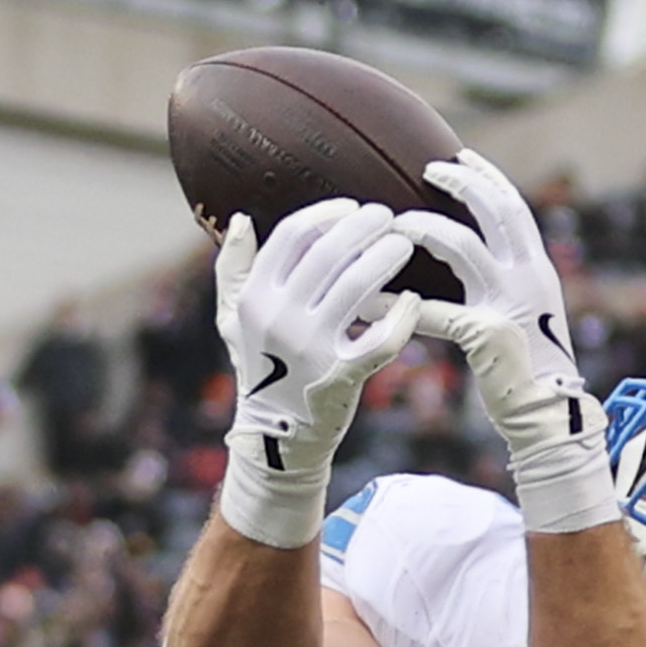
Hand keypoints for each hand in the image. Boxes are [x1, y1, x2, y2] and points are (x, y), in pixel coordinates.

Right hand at [213, 202, 421, 543]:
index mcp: (255, 298)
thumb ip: (233, 270)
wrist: (277, 437)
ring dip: (386, 257)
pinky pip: (382, 337)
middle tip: (389, 217)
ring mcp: (311, 348)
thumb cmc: (260, 369)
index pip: (294, 235)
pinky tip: (412, 301)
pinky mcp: (342, 376)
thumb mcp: (234, 321)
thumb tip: (242, 219)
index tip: (353, 208)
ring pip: (357, 285)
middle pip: (329, 252)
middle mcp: (279, 319)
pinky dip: (402, 315)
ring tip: (404, 245)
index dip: (328, 214)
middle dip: (365, 227)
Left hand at [397, 155, 619, 533]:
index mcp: (537, 268)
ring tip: (394, 224)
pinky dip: (399, 306)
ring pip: (464, 246)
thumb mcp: (522, 313)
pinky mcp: (488, 334)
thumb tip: (469, 256)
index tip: (460, 156)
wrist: (547, 415)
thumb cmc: (527, 367)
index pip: (513, 207)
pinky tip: (371, 303)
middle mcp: (530, 277)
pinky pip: (435, 311)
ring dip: (425, 228)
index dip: (487, 177)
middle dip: (463, 182)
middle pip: (497, 210)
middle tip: (429, 167)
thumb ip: (503, 282)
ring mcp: (511, 303)